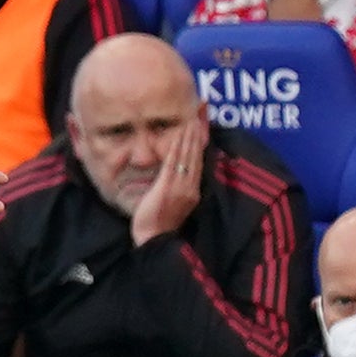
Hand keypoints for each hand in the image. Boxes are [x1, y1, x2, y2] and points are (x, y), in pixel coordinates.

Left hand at [129, 116, 207, 245]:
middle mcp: (190, 188)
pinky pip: (172, 164)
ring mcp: (180, 187)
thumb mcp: (174, 204)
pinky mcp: (166, 187)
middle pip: (196, 156)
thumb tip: (174, 174)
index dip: (200, 144)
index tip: (201, 128)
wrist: (154, 239)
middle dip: (197, 136)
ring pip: (186, 158)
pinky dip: (174, 149)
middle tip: (198, 116)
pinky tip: (175, 137)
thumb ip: (177, 188)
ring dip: (187, 138)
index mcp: (193, 191)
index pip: (198, 162)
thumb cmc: (159, 223)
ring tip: (189, 121)